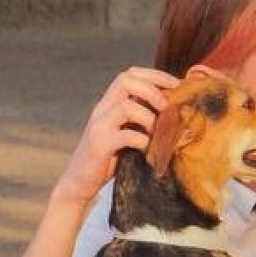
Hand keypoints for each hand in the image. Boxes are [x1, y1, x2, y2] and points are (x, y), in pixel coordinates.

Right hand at [54, 66, 180, 206]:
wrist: (79, 182)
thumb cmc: (108, 158)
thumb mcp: (125, 133)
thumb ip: (140, 120)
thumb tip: (175, 112)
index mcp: (109, 103)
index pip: (129, 74)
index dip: (155, 75)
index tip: (177, 85)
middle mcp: (102, 109)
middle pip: (125, 80)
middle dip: (152, 90)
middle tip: (168, 108)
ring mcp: (99, 126)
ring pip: (126, 106)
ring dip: (150, 117)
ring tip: (160, 133)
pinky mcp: (99, 145)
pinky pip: (125, 136)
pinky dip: (144, 141)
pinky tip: (150, 150)